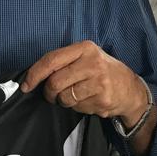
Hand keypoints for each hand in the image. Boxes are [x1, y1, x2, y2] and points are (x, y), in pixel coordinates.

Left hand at [20, 41, 147, 124]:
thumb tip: (34, 75)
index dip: (34, 74)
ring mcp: (99, 81)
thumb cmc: (102, 72)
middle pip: (55, 82)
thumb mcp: (86, 58)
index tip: (26, 85)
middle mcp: (92, 62)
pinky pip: (77, 107)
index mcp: (85, 48)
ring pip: (64, 97)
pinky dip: (77, 107)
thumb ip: (64, 62)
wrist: (130, 89)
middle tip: (53, 95)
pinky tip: (88, 100)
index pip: (51, 60)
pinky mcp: (103, 98)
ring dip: (64, 101)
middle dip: (49, 93)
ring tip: (75, 96)